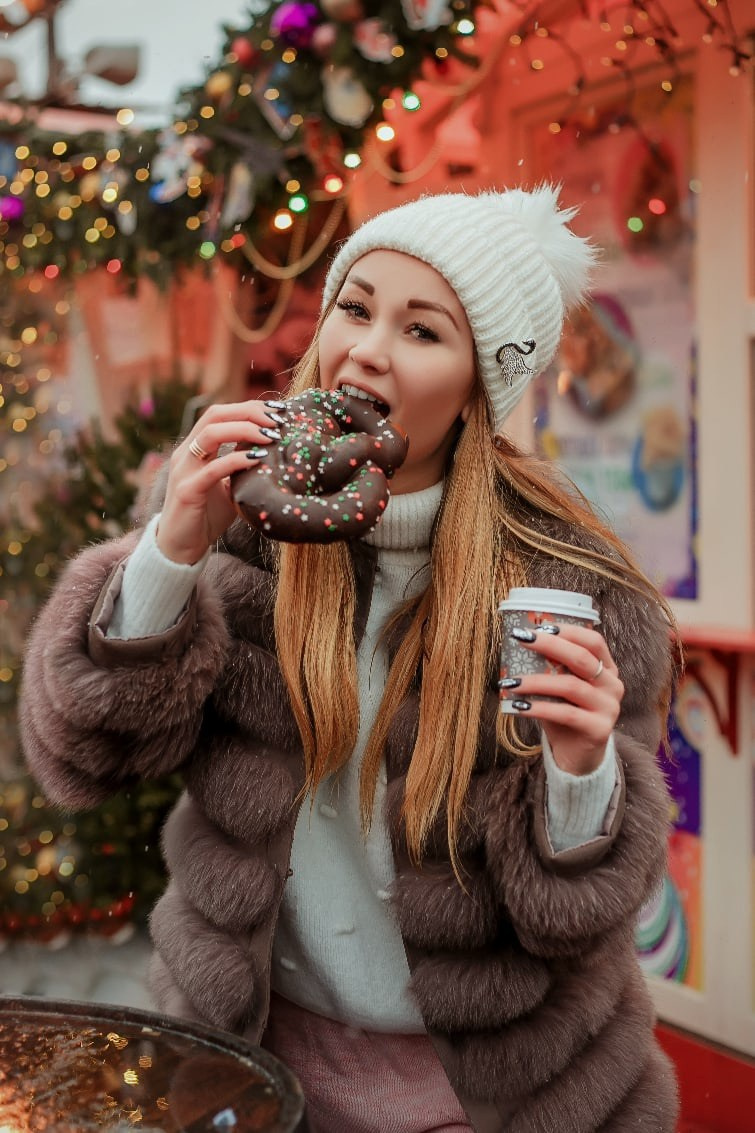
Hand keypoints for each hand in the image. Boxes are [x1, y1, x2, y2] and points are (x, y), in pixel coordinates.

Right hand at [156, 399, 285, 563]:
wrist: (182, 547)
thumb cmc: (206, 516)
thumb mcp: (228, 485)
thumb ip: (241, 468)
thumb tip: (273, 454)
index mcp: (194, 448)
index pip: (220, 414)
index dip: (248, 408)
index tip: (278, 412)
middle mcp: (186, 453)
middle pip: (215, 415)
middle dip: (249, 412)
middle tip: (278, 421)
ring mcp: (184, 470)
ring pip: (210, 434)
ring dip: (244, 430)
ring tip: (271, 436)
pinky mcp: (187, 491)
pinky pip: (213, 469)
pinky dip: (237, 460)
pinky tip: (257, 460)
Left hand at [502, 623, 623, 774]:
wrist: (577, 757)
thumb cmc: (564, 715)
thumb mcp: (558, 689)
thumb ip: (549, 668)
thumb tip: (518, 642)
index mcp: (607, 669)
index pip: (594, 641)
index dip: (568, 631)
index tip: (539, 626)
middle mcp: (612, 685)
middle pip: (582, 658)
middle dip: (549, 645)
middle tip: (521, 639)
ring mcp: (609, 708)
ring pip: (570, 686)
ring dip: (536, 681)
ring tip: (511, 682)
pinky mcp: (599, 730)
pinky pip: (565, 714)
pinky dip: (538, 708)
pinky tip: (518, 707)